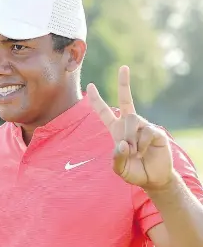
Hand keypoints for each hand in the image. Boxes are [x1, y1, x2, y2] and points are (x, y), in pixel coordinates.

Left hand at [87, 65, 173, 189]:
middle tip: (123, 67)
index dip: (97, 100)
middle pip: (125, 100)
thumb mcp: (118, 168)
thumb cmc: (133, 172)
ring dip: (130, 138)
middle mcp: (129, 124)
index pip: (104, 112)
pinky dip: (141, 144)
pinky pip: (145, 131)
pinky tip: (143, 152)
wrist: (153, 179)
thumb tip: (122, 144)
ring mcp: (143, 126)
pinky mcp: (155, 131)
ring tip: (134, 152)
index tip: (90, 86)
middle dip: (124, 83)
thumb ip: (116, 157)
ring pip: (132, 120)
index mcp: (116, 130)